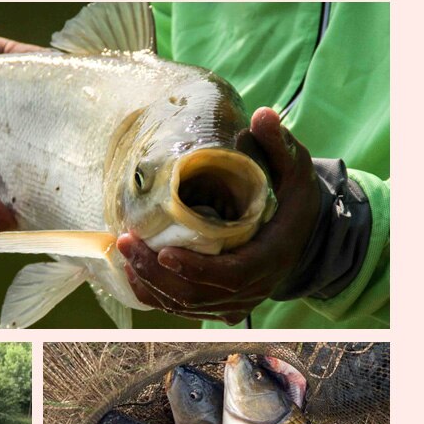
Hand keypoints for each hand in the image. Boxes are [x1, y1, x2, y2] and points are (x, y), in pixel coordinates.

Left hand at [117, 108, 321, 324]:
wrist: (300, 236)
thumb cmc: (292, 199)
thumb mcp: (294, 170)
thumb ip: (279, 145)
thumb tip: (262, 114)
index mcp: (269, 259)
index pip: (230, 276)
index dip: (195, 269)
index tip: (163, 252)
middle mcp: (252, 290)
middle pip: (198, 295)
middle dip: (157, 273)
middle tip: (127, 242)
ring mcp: (233, 304)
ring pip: (184, 305)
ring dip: (149, 282)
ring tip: (123, 250)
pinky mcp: (217, 307)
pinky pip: (181, 308)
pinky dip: (154, 293)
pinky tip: (131, 270)